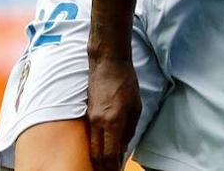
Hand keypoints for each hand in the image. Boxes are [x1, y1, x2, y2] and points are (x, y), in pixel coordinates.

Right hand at [86, 56, 141, 170]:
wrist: (107, 63)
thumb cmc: (125, 82)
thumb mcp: (135, 107)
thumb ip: (129, 130)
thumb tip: (123, 148)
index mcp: (113, 121)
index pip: (109, 154)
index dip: (113, 168)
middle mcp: (99, 122)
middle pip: (97, 155)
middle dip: (103, 168)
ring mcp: (91, 119)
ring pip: (91, 147)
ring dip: (98, 160)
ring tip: (106, 167)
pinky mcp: (88, 114)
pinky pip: (90, 137)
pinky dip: (96, 148)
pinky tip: (102, 151)